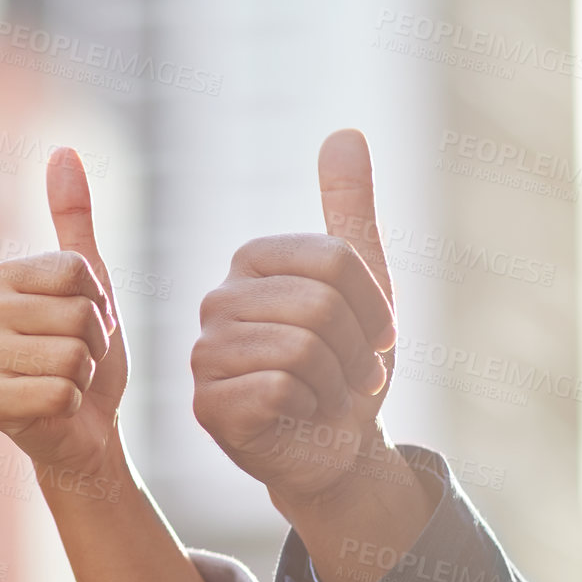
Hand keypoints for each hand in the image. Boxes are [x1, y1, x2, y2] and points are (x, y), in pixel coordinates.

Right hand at [0, 148, 124, 477]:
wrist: (86, 429)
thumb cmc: (89, 356)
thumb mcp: (92, 282)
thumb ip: (73, 218)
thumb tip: (62, 150)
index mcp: (3, 280)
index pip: (74, 273)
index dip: (99, 303)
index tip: (87, 324)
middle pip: (75, 315)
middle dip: (95, 343)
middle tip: (79, 359)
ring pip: (70, 355)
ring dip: (86, 375)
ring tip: (70, 382)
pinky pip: (60, 391)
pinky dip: (74, 404)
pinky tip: (58, 409)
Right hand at [190, 129, 399, 515]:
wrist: (335, 449)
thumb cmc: (347, 366)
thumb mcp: (365, 284)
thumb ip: (349, 208)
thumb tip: (345, 132)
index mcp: (251, 262)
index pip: (333, 260)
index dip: (375, 307)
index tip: (376, 336)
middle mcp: (217, 301)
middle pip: (319, 304)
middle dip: (358, 351)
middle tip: (355, 377)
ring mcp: (205, 354)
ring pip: (301, 349)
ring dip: (336, 384)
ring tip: (327, 396)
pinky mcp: (206, 405)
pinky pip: (279, 390)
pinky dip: (307, 411)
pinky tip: (296, 418)